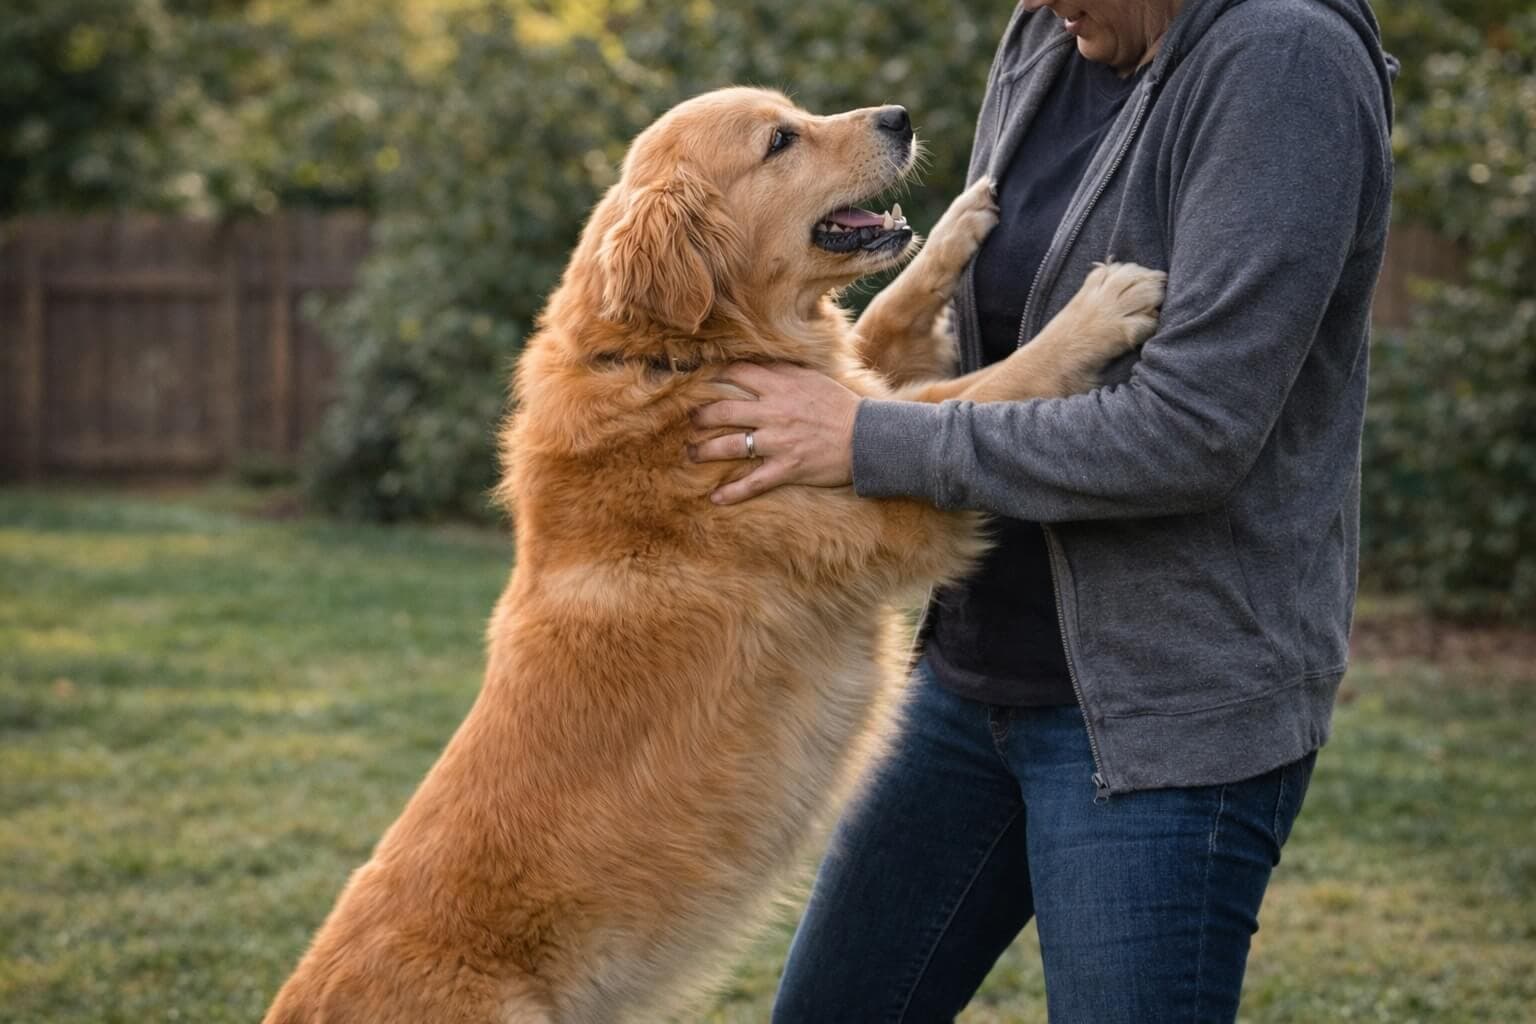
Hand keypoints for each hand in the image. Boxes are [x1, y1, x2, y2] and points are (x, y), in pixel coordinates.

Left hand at [689, 363, 859, 504]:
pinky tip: (715, 498)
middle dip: (700, 416)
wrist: (867, 437)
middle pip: (723, 410)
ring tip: (690, 454)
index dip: (713, 377)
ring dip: (705, 451)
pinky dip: (731, 493)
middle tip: (690, 421)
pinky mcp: (787, 468)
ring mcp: (779, 441)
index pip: (737, 373)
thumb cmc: (840, 406)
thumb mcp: (812, 379)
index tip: (700, 383)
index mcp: (781, 385)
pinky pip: (753, 483)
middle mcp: (774, 411)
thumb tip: (758, 365)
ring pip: (730, 446)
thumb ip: (783, 372)